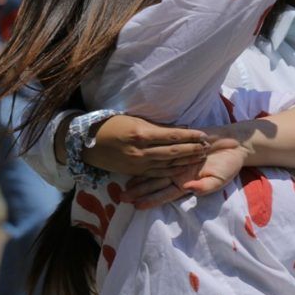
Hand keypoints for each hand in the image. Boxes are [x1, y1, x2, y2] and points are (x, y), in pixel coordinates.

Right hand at [80, 115, 207, 175]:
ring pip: (167, 164)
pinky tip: (183, 169)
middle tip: (207, 147)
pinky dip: (172, 171)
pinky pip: (157, 173)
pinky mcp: (135, 172)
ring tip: (200, 157)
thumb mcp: (134, 120)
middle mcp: (141, 151)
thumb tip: (178, 128)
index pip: (172, 136)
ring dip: (186, 161)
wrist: (88, 143)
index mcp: (141, 134)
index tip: (203, 134)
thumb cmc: (112, 125)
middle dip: (192, 150)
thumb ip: (156, 126)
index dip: (189, 136)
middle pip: (173, 152)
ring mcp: (138, 164)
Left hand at [124, 135, 248, 208]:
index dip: (151, 199)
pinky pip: (160, 154)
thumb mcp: (219, 179)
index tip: (137, 206)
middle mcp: (178, 174)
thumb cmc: (228, 165)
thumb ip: (205, 187)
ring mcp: (176, 162)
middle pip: (154, 184)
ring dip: (139, 179)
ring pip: (154, 171)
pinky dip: (148, 159)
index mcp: (186, 183)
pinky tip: (134, 163)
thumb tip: (190, 189)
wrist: (233, 146)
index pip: (165, 194)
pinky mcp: (177, 148)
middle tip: (121, 198)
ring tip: (123, 186)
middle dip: (138, 192)